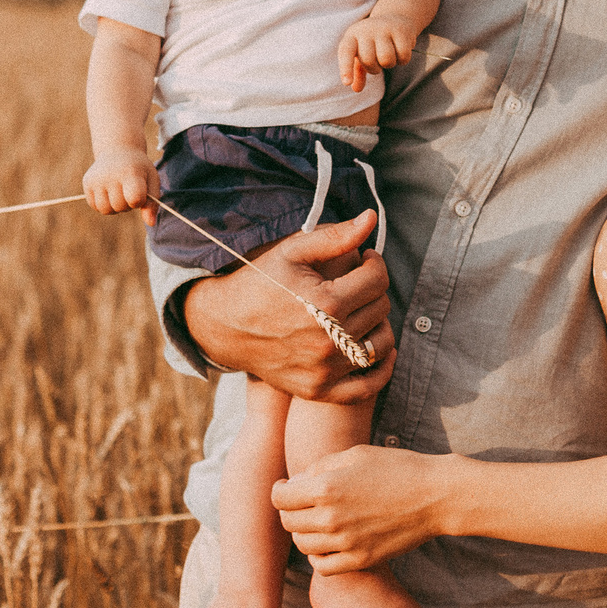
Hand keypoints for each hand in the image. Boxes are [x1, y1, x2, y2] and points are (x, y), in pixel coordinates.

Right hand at [83, 150, 158, 225]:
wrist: (118, 150)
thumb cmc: (138, 169)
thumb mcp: (151, 181)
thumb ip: (152, 203)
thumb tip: (151, 224)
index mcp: (130, 172)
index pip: (134, 199)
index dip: (139, 201)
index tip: (140, 193)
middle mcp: (110, 175)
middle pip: (119, 207)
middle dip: (127, 205)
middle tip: (129, 191)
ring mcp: (96, 179)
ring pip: (105, 210)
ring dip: (115, 207)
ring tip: (119, 194)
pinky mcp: (87, 183)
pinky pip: (95, 206)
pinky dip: (104, 204)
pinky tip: (109, 193)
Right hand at [181, 212, 395, 403]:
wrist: (225, 325)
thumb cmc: (260, 282)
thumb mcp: (293, 251)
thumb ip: (336, 236)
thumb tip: (371, 217)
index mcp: (326, 303)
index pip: (378, 279)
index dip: (375, 262)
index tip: (365, 259)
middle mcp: (329, 340)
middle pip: (381, 309)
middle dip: (373, 290)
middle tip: (357, 283)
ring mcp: (324, 369)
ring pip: (381, 344)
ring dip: (379, 323)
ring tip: (362, 310)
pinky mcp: (318, 389)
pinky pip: (367, 388)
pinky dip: (380, 369)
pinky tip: (376, 348)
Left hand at [272, 444, 450, 572]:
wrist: (435, 496)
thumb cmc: (396, 468)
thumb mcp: (354, 454)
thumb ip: (320, 468)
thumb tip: (297, 483)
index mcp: (325, 488)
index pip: (280, 497)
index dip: (280, 489)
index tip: (287, 486)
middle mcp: (330, 518)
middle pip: (288, 522)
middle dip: (290, 510)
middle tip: (303, 503)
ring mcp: (345, 543)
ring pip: (303, 545)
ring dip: (304, 533)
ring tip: (318, 521)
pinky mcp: (360, 559)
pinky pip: (323, 567)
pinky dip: (319, 556)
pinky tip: (328, 542)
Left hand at [338, 15, 421, 92]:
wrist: (394, 18)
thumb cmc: (373, 41)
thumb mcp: (361, 53)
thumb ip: (357, 71)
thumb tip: (356, 89)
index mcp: (352, 36)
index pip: (345, 52)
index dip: (345, 68)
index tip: (346, 83)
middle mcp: (366, 30)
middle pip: (369, 60)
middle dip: (375, 69)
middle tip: (378, 63)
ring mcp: (384, 28)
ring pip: (386, 59)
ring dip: (389, 65)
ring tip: (389, 57)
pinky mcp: (401, 30)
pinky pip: (403, 56)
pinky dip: (403, 60)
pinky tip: (400, 53)